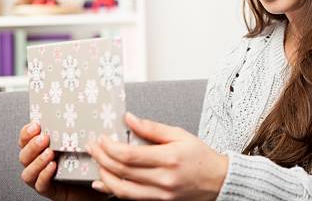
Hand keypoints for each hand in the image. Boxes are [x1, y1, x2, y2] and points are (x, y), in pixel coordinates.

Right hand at [18, 121, 107, 200]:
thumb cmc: (85, 163)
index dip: (26, 133)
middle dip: (32, 146)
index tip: (35, 124)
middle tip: (44, 138)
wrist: (94, 185)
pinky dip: (44, 175)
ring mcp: (41, 178)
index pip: (25, 141)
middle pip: (24, 156)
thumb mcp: (79, 143)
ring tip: (49, 153)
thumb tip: (81, 112)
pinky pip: (40, 185)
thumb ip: (75, 131)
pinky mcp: (49, 190)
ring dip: (37, 161)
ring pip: (28, 172)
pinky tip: (52, 167)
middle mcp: (37, 164)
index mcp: (41, 150)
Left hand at [86, 112, 228, 200]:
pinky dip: (113, 190)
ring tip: (97, 162)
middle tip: (93, 146)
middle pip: (123, 170)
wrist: (218, 180)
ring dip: (104, 175)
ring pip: (122, 188)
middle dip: (102, 157)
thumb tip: (130, 119)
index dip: (110, 147)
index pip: (130, 155)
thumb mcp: (180, 134)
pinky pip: (130, 198)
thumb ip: (152, 128)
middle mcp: (163, 178)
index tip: (102, 138)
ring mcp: (160, 193)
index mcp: (169, 158)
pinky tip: (103, 182)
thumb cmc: (201, 156)